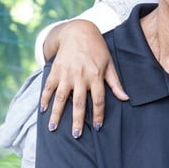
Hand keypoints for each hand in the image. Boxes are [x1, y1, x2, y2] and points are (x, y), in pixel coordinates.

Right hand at [39, 20, 127, 137]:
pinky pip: (48, 88)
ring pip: (61, 98)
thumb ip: (115, 82)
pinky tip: (43, 110)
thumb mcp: (109, 64)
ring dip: (57, 114)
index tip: (98, 127)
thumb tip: (125, 98)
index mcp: (96, 76)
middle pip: (79, 103)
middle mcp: (80, 77)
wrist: (78, 32)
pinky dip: (44, 99)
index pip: (98, 100)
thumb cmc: (97, 49)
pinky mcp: (55, 71)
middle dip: (77, 120)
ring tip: (53, 128)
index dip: (99, 115)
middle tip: (76, 135)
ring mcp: (66, 74)